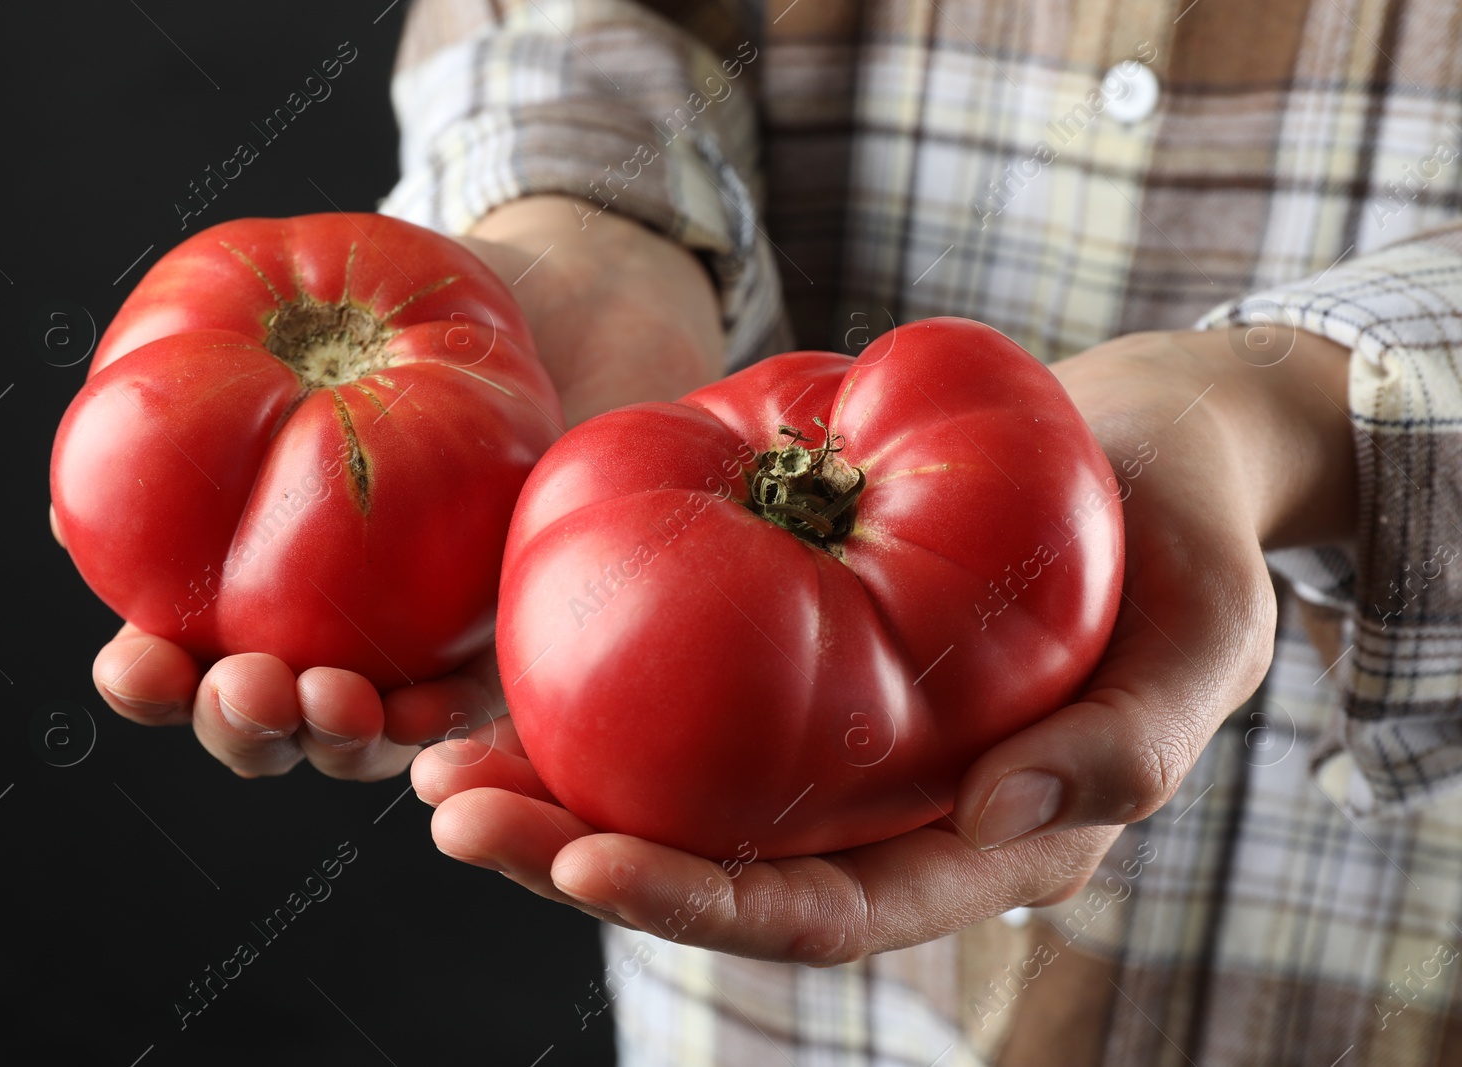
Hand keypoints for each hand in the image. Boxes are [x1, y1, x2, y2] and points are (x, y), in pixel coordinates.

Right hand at [59, 196, 724, 777]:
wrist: (555, 305)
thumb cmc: (397, 315)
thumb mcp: (289, 332)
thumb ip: (182, 414)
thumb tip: (59, 514)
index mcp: (249, 586)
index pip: (182, 663)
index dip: (150, 682)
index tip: (136, 664)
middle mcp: (326, 636)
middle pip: (270, 725)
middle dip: (245, 726)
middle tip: (248, 687)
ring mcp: (423, 656)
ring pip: (367, 740)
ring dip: (341, 740)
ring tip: (335, 701)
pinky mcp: (518, 654)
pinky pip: (484, 716)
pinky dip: (458, 736)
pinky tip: (442, 734)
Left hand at [411, 325, 1354, 961]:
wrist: (1148, 454)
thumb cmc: (1192, 548)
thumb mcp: (1204, 636)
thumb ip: (1130, 743)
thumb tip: (1001, 818)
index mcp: (973, 843)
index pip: (824, 911)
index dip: (705, 908)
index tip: (587, 867)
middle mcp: (884, 808)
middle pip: (716, 869)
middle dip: (578, 858)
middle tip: (455, 815)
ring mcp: (833, 736)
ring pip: (679, 790)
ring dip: (553, 786)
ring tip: (436, 762)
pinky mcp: (799, 650)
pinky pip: (687, 685)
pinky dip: (595, 683)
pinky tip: (501, 666)